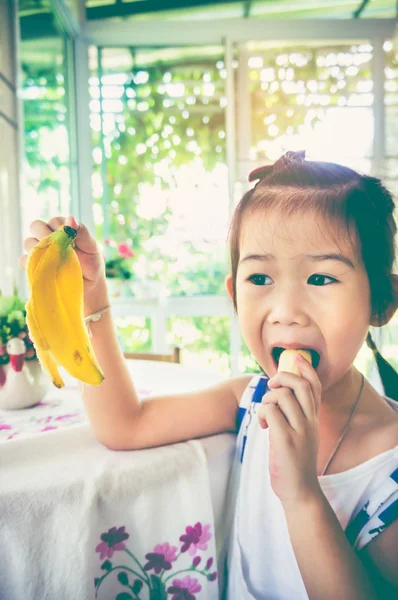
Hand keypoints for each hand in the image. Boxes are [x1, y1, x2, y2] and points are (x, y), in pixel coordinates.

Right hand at [20, 216, 108, 312]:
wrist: (88, 288)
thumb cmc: (92, 265)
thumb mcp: (92, 248)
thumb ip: (82, 233)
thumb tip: (71, 219)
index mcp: (63, 229)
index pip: (53, 221)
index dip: (58, 229)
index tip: (69, 241)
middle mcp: (49, 237)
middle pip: (35, 226)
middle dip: (45, 236)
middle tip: (57, 250)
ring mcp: (40, 251)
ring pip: (28, 242)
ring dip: (39, 250)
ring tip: (55, 262)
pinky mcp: (33, 265)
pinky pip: (24, 261)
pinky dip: (32, 265)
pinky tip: (46, 270)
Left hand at [257, 354, 322, 506]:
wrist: (300, 492)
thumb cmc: (295, 462)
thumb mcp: (301, 435)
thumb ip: (295, 416)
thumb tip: (278, 396)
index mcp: (313, 419)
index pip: (315, 386)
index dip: (306, 369)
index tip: (296, 359)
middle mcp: (310, 422)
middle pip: (300, 385)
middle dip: (281, 377)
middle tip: (270, 386)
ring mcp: (299, 430)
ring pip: (282, 396)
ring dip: (267, 400)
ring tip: (265, 415)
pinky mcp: (285, 440)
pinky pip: (271, 412)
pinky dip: (262, 413)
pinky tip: (263, 426)